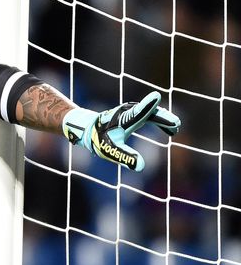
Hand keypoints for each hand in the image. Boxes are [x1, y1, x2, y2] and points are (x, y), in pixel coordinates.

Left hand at [61, 91, 180, 171]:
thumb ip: (125, 157)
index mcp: (123, 119)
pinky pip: (150, 114)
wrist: (89, 129)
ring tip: (175, 128)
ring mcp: (130, 111)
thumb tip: (141, 167)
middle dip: (163, 117)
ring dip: (164, 118)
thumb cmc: (99, 140)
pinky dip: (160, 120)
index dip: (147, 105)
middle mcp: (127, 112)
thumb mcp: (111, 151)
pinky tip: (169, 130)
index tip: (156, 97)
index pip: (137, 112)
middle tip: (176, 124)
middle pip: (149, 111)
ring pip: (151, 112)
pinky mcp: (132, 113)